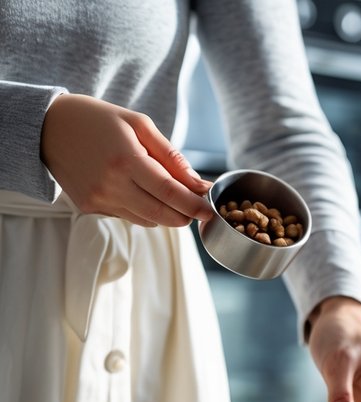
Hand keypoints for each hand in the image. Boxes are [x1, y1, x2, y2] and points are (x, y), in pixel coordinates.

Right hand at [40, 93, 211, 226]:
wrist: (47, 126)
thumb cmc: (98, 120)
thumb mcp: (138, 124)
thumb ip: (170, 155)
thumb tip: (196, 183)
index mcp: (126, 160)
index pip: (170, 193)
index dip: (194, 205)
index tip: (210, 211)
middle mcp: (110, 185)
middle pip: (162, 214)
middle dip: (185, 216)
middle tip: (197, 209)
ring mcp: (98, 199)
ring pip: (147, 220)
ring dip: (164, 213)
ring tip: (166, 194)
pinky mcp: (89, 207)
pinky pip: (127, 217)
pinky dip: (142, 210)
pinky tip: (137, 190)